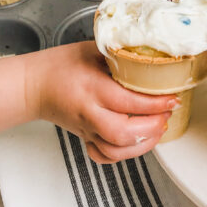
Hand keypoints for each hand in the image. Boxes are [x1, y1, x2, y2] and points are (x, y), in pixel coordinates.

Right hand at [26, 42, 176, 163]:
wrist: (34, 85)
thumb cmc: (61, 65)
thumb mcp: (93, 50)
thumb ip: (121, 56)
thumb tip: (153, 57)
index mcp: (91, 87)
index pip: (128, 101)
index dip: (155, 103)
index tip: (172, 98)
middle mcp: (88, 112)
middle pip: (123, 133)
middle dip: (152, 127)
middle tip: (166, 114)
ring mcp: (86, 129)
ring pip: (115, 151)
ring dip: (143, 145)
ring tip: (157, 129)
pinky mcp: (85, 138)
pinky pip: (104, 156)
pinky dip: (124, 155)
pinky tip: (136, 142)